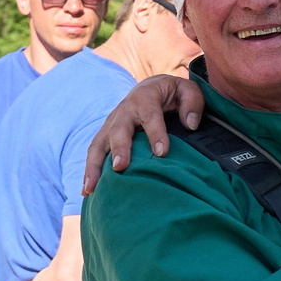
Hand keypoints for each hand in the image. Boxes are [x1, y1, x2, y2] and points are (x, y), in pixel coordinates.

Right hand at [81, 74, 207, 193]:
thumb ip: (192, 102)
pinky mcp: (105, 136)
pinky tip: (88, 192)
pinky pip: (95, 154)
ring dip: (93, 166)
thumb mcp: (187, 90)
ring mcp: (111, 124)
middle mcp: (124, 111)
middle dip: (119, 148)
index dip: (155, 133)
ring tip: (92, 188)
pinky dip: (90, 172)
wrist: (150, 88)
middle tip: (120, 167)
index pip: (150, 115)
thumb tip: (190, 124)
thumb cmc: (171, 93)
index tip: (161, 154)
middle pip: (118, 130)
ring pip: (98, 144)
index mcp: (145, 97)